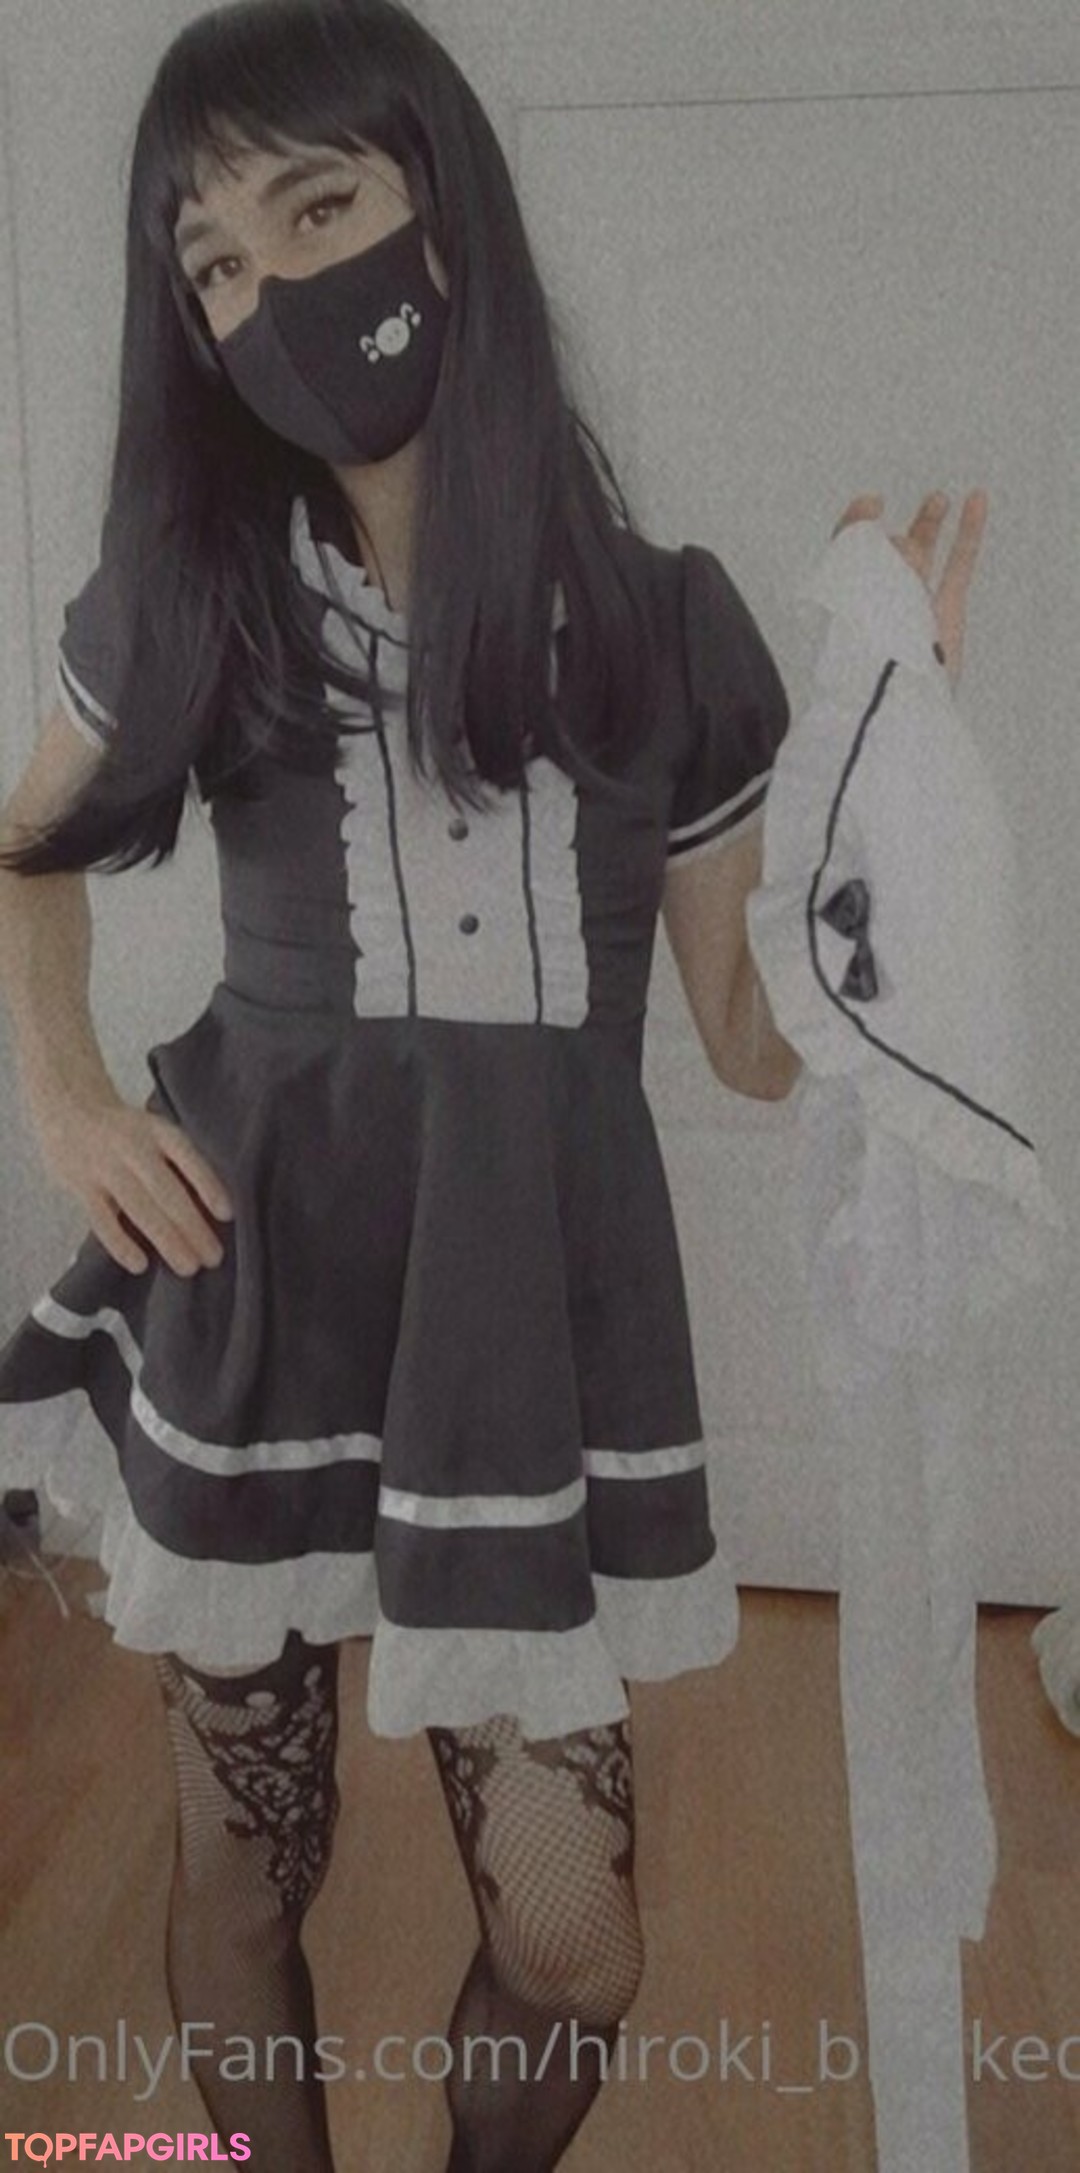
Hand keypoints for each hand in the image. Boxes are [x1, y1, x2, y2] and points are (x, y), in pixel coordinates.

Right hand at [31, 1085, 233, 1277]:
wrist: (70, 1110)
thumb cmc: (128, 1131)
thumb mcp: (157, 1132)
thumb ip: (179, 1162)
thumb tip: (211, 1210)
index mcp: (159, 1132)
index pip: (188, 1159)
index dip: (208, 1186)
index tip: (227, 1214)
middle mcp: (134, 1147)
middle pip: (166, 1191)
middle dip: (192, 1227)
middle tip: (213, 1258)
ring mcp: (106, 1167)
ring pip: (139, 1208)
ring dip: (166, 1240)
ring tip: (187, 1267)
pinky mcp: (82, 1186)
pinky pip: (102, 1220)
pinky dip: (121, 1244)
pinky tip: (140, 1264)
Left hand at [832, 488, 988, 690]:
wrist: (893, 705)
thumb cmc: (863, 665)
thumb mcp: (854, 609)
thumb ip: (872, 569)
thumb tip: (900, 538)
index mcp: (847, 604)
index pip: (849, 552)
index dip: (856, 523)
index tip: (871, 504)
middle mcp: (880, 604)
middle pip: (888, 553)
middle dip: (896, 535)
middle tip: (901, 531)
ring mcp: (915, 607)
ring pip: (924, 553)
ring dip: (929, 522)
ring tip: (938, 499)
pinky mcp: (948, 615)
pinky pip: (959, 565)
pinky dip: (968, 532)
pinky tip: (976, 499)